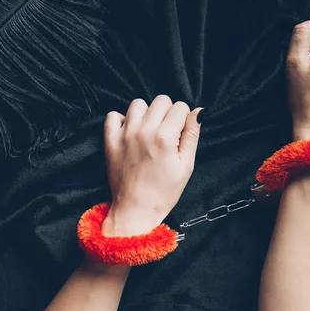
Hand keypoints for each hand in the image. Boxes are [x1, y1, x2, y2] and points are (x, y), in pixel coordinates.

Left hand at [102, 95, 203, 236]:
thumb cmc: (163, 192)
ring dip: (146, 113)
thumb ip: (192, 135)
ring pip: (138, 103)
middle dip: (167, 113)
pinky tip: (130, 132)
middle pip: (161, 100)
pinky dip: (121, 120)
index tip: (180, 133)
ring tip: (149, 131)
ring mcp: (124, 134)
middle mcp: (143, 131)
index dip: (184, 119)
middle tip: (166, 133)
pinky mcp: (110, 140)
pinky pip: (113, 115)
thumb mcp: (186, 165)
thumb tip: (199, 112)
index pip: (180, 107)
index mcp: (165, 137)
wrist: (135, 209)